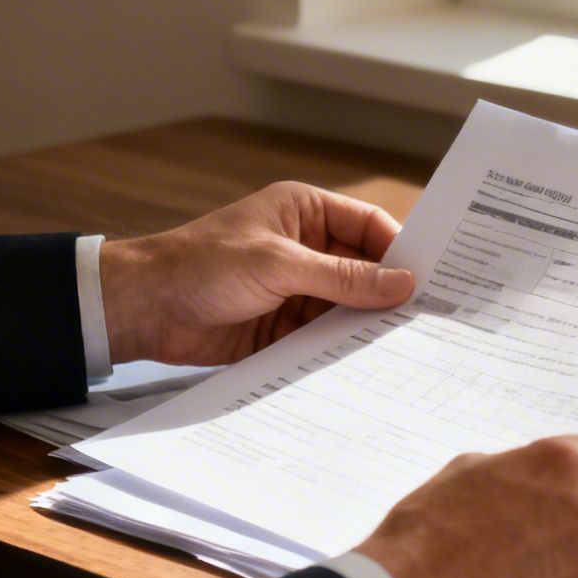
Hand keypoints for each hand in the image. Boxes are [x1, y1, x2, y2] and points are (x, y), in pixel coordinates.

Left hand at [99, 182, 412, 365]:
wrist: (143, 310)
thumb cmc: (201, 265)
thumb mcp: (279, 265)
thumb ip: (343, 277)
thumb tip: (403, 284)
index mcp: (306, 213)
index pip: (370, 226)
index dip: (402, 250)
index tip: (435, 278)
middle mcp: (307, 248)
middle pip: (365, 270)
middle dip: (390, 293)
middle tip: (430, 319)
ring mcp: (296, 289)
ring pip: (348, 307)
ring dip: (367, 326)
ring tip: (406, 348)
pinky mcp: (284, 327)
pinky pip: (324, 338)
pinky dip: (341, 350)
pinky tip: (366, 365)